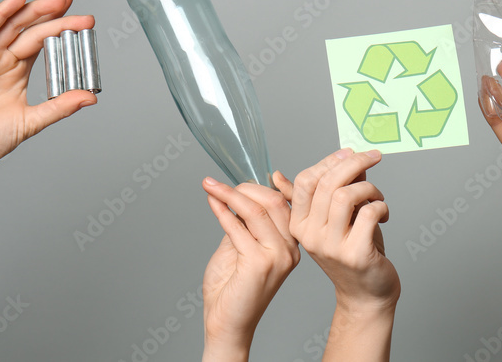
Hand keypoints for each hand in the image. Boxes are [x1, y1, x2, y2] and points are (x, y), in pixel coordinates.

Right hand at [0, 0, 96, 210]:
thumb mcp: (33, 120)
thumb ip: (61, 106)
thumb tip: (91, 97)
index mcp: (18, 71)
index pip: (43, 41)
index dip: (62, 27)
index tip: (85, 20)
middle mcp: (3, 60)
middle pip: (31, 29)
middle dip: (53, 13)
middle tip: (73, 0)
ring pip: (13, 25)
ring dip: (35, 10)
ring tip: (59, 0)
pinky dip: (2, 12)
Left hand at [201, 178, 298, 359]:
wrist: (227, 325)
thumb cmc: (232, 291)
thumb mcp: (239, 248)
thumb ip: (242, 224)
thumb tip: (235, 196)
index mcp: (289, 245)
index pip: (285, 205)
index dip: (267, 185)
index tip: (244, 176)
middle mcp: (289, 250)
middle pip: (274, 202)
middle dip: (245, 187)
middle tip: (221, 184)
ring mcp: (277, 256)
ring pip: (257, 210)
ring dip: (230, 194)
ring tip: (212, 187)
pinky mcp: (259, 263)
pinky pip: (238, 227)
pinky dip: (222, 211)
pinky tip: (212, 203)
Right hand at [273, 150, 399, 309]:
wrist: (366, 293)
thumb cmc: (353, 251)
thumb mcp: (335, 218)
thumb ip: (327, 191)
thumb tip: (308, 166)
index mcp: (299, 223)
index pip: (305, 181)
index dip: (329, 161)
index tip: (350, 152)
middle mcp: (310, 236)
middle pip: (327, 184)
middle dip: (354, 163)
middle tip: (373, 156)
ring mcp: (331, 247)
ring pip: (346, 195)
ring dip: (369, 188)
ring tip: (377, 196)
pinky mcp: (355, 254)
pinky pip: (369, 214)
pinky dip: (381, 206)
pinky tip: (383, 214)